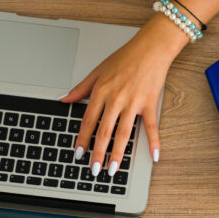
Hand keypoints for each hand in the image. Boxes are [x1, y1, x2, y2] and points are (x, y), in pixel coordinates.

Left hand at [61, 13, 185, 175]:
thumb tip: (64, 100)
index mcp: (101, 92)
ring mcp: (133, 102)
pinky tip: (153, 155)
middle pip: (104, 131)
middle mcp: (116, 99)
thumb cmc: (126, 57)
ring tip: (114, 168)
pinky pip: (151, 127)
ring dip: (118, 153)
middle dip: (98, 153)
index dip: (82, 139)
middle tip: (94, 169)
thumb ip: (81, 88)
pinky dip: (153, 142)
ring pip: (124, 133)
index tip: (78, 153)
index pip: (88, 121)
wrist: (150, 48)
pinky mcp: (150, 103)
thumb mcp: (98, 71)